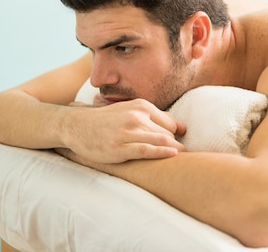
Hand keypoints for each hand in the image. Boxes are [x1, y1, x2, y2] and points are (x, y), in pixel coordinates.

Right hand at [61, 98, 185, 163]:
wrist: (76, 126)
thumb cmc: (105, 121)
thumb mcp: (127, 110)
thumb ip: (150, 116)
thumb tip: (179, 127)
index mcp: (140, 105)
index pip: (170, 122)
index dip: (178, 136)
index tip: (184, 146)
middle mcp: (136, 116)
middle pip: (168, 133)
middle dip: (179, 146)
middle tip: (190, 158)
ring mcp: (128, 132)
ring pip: (161, 140)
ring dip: (175, 151)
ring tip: (184, 162)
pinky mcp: (121, 147)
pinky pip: (148, 150)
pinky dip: (163, 153)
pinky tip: (173, 156)